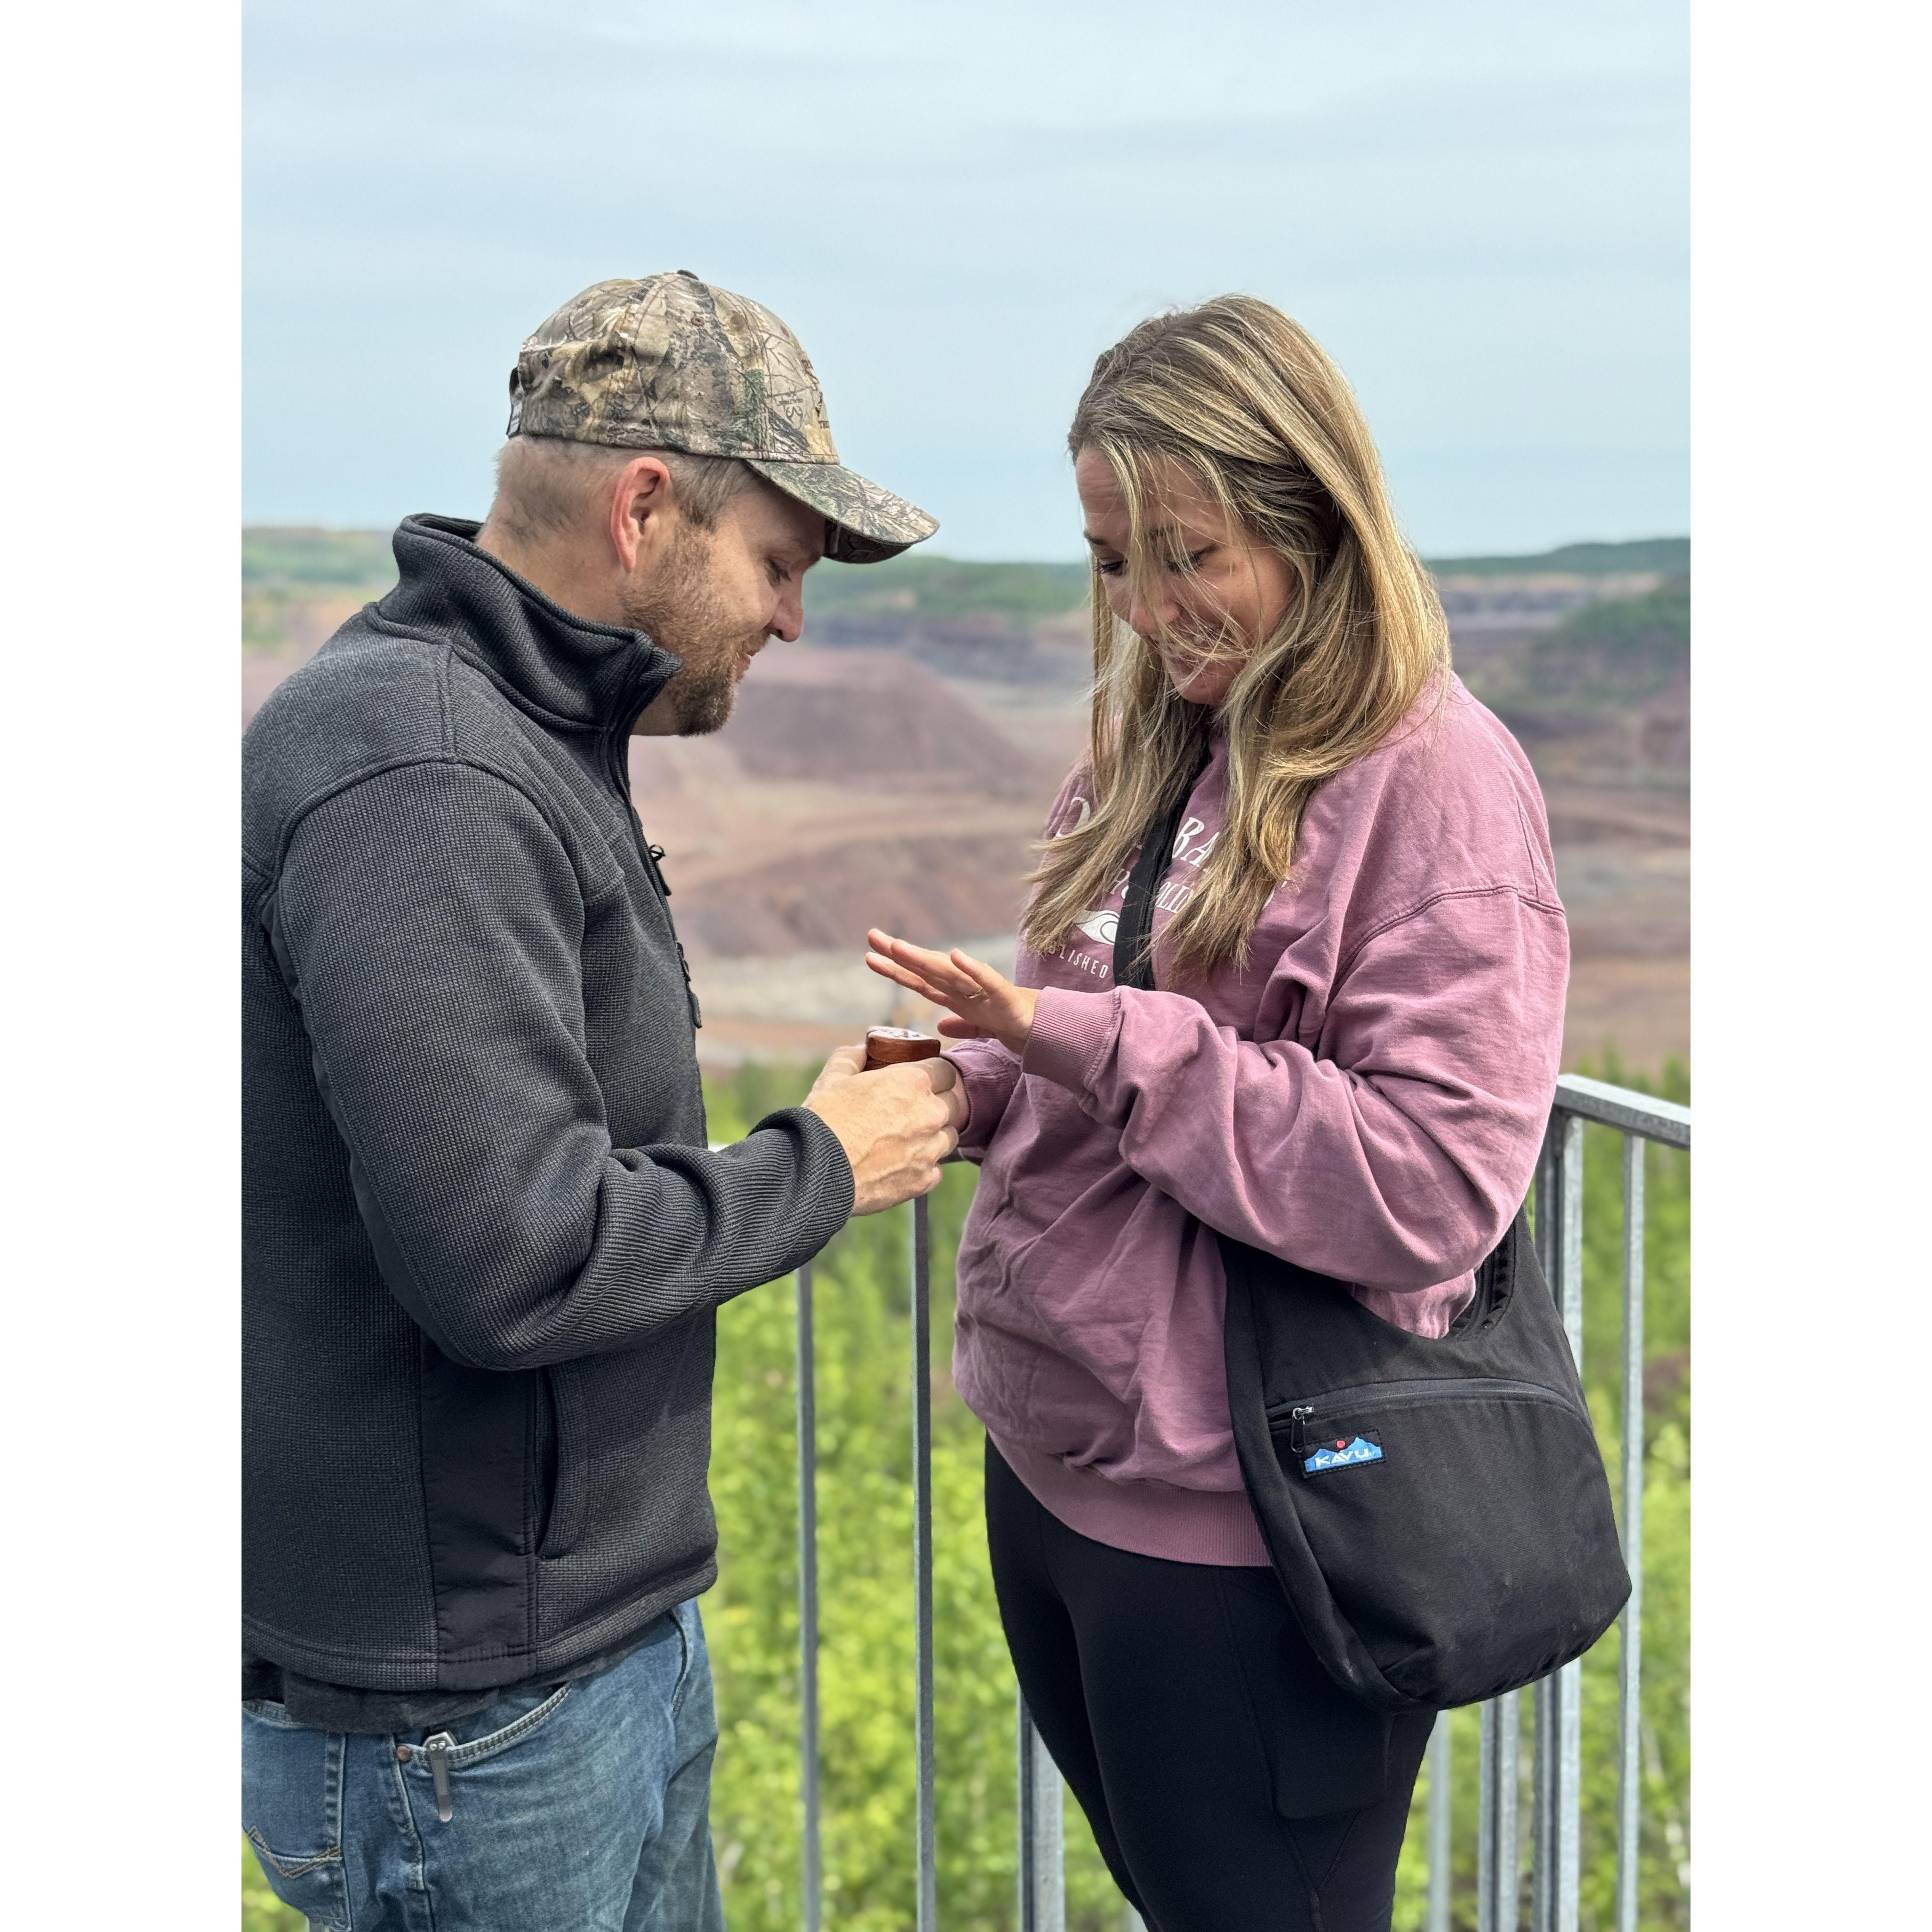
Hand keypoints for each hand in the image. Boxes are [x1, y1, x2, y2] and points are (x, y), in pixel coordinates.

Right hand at [803, 1042, 967, 1215]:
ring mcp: (930, 1149)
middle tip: (908, 1112)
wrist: (814, 1172)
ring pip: (948, 1136)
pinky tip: (898, 1165)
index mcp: (913, 1082)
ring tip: (903, 1140)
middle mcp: (930, 1113)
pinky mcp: (924, 1179)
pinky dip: (922, 1166)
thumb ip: (853, 1056)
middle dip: (933, 1104)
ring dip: (932, 1135)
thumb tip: (862, 1050)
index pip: (944, 1071)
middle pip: (951, 1103)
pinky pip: (935, 1168)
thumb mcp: (833, 1077)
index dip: (932, 1075)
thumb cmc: (824, 1120)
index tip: (919, 1084)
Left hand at [864, 930, 1039, 1056]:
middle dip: (899, 954)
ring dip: (922, 960)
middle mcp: (965, 989)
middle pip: (926, 971)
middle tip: (872, 936)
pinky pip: (986, 981)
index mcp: (956, 997)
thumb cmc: (1013, 1020)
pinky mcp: (1005, 997)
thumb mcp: (981, 1027)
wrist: (1047, 1028)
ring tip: (897, 947)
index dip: (895, 970)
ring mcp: (983, 991)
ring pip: (947, 973)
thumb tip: (940, 1025)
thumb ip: (961, 1024)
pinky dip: (971, 968)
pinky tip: (955, 955)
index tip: (870, 956)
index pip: (919, 981)